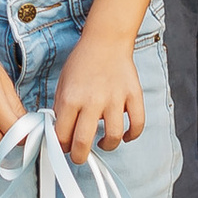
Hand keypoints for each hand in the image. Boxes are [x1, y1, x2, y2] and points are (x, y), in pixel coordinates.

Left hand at [51, 24, 142, 162]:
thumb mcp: (62, 84)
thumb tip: (60, 132)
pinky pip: (137, 124)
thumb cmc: (82, 62)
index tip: (64, 148)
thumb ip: (61, 109)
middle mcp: (93, 100)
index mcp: (71, 98)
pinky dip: (132, 135)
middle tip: (80, 156)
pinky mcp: (133, 96)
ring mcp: (115, 99)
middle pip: (83, 142)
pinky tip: (124, 135)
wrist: (106, 41)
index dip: (61, 147)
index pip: (62, 135)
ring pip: (113, 137)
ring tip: (102, 142)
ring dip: (107, 146)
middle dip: (79, 156)